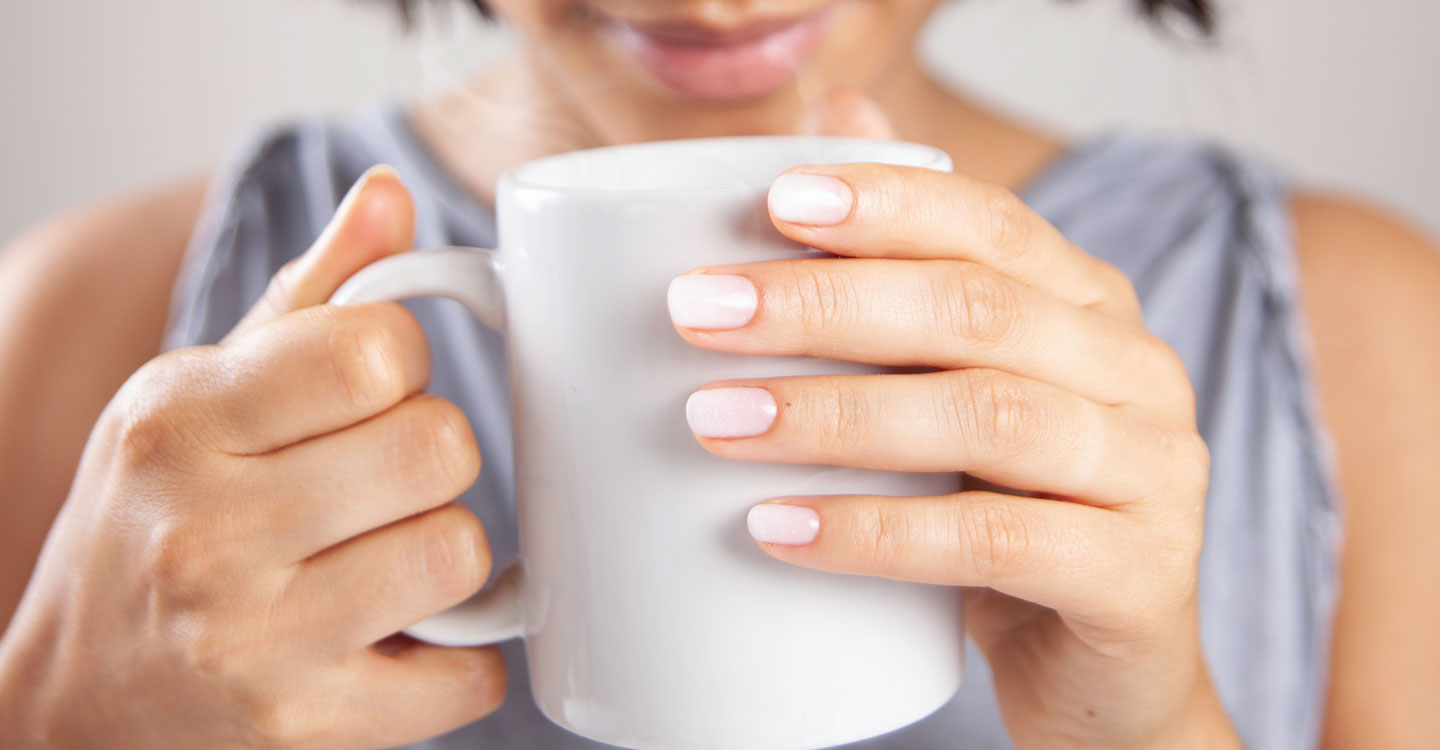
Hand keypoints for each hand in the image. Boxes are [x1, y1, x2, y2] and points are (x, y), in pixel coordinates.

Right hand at [0, 168, 504, 748]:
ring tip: (388, 556)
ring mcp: (253, 641)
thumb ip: (308, 297)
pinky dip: (462, 657)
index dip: (403, 362)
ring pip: (460, 552)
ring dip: (447, 553)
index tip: (373, 391)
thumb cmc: (152, 527)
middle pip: (436, 447)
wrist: (74, 706)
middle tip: (385, 480)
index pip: (375, 349)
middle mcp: (205, 531)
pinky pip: (471, 674)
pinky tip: (406, 638)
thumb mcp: (194, 397)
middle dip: (432, 455)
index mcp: (179, 421)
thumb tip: (391, 197)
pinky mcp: (305, 729)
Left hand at [670, 102, 1239, 747]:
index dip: (885, 205)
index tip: (771, 203)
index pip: (992, 224)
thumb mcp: (956, 398)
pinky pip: (994, 540)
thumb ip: (904, 280)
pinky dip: (877, 532)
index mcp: (1090, 311)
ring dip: (834, 414)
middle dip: (825, 305)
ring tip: (717, 421)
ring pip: (986, 416)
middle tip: (701, 314)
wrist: (1102, 677)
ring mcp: (1149, 473)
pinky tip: (782, 528)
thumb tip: (827, 121)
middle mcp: (1135, 373)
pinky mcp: (1135, 577)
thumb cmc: (1008, 521)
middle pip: (977, 309)